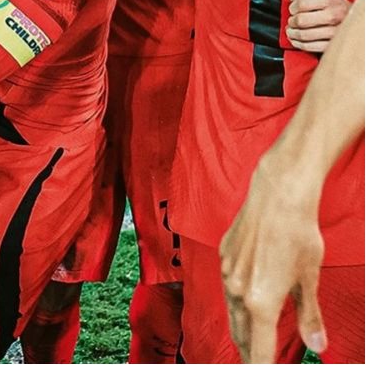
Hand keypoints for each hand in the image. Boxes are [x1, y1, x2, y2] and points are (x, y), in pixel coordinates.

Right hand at [220, 157, 326, 363]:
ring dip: (242, 330)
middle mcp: (237, 290)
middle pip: (240, 336)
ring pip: (231, 312)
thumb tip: (318, 345)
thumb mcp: (309, 279)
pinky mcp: (224, 254)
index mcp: (260, 303)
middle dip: (250, 354)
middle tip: (259, 361)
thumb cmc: (297, 233)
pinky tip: (247, 298)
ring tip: (253, 340)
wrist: (277, 194)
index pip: (258, 353)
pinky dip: (237, 302)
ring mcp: (227, 271)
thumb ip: (310, 316)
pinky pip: (227, 287)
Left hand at [285, 0, 349, 53]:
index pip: (302, 3)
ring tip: (290, 31)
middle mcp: (333, 16)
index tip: (292, 10)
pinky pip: (310, 47)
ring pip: (304, 35)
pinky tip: (296, 40)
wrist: (358, 21)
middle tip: (291, 21)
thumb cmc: (338, 9)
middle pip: (301, 20)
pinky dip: (298, 44)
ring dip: (292, 33)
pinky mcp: (332, 45)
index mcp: (330, 2)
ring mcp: (333, 32)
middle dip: (291, 21)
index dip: (292, 7)